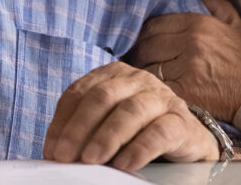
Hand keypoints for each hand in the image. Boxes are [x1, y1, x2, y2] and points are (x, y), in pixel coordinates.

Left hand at [42, 61, 218, 170]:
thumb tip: (56, 152)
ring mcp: (161, 97)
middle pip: (101, 97)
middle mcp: (136, 80)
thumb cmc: (139, 130)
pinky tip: (125, 164)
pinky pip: (160, 132)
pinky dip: (140, 148)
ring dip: (107, 137)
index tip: (53, 149)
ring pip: (130, 111)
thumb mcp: (108, 124)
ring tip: (92, 159)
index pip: (78, 93)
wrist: (187, 139)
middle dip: (79, 128)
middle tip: (66, 156)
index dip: (62, 122)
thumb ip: (85, 130)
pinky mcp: (181, 121)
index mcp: (112, 75)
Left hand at [128, 0, 240, 121]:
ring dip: (142, 72)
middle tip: (134, 59)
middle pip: (146, 45)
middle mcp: (190, 43)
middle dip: (138, 53)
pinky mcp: (187, 92)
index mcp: (199, 24)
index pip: (154, 25)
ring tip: (139, 76)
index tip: (138, 41)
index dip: (142, 34)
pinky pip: (158, 88)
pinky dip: (153, 90)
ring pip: (149, 67)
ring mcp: (188, 68)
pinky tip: (152, 91)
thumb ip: (215, 4)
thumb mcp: (236, 24)